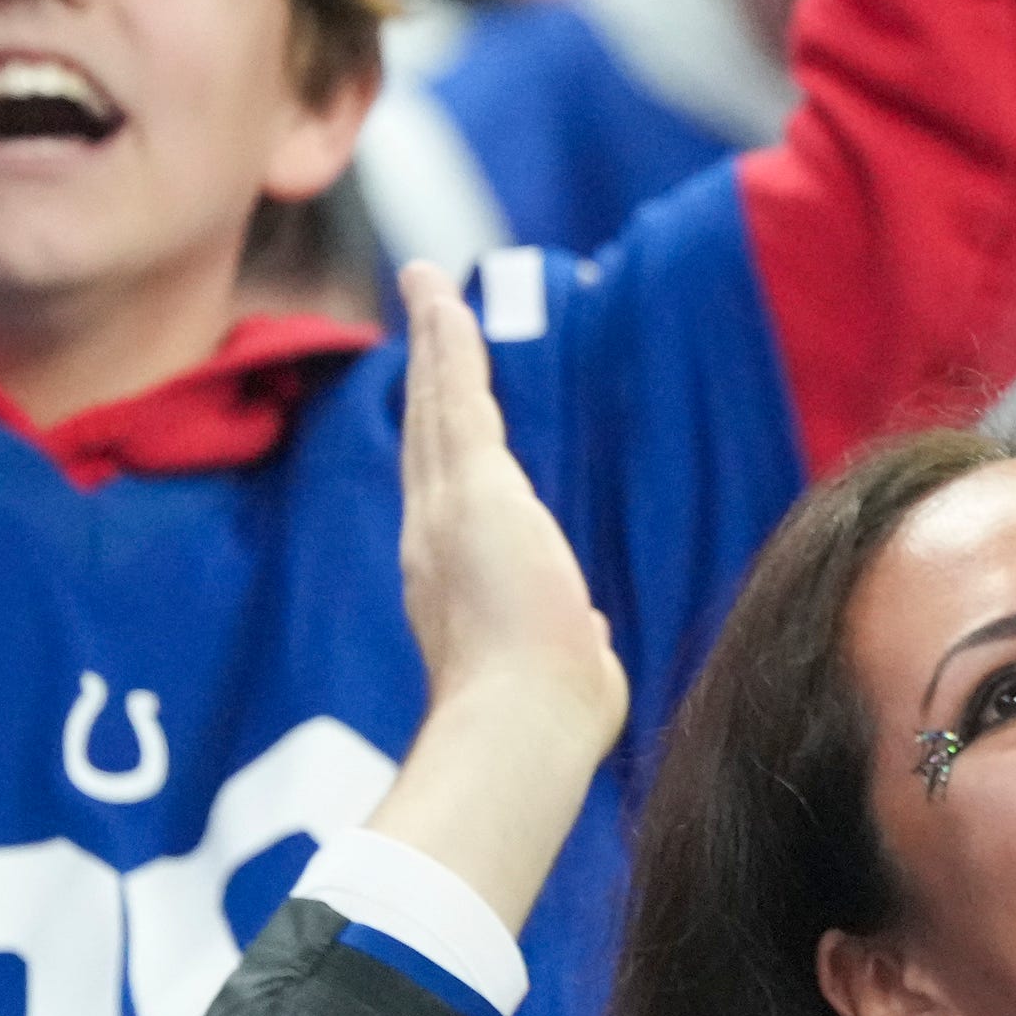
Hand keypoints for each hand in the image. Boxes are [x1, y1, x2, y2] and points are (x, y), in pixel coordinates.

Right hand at [363, 266, 625, 929]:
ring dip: (436, 342)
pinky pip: (455, 394)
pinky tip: (441, 297)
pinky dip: (444, 342)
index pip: (448, 500)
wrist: (525, 728)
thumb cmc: (550, 719)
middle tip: (424, 319)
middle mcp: (433, 540)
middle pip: (428, 438)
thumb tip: (591, 635)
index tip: (440, 415)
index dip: (441, 451)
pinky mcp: (472, 487)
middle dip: (426, 378)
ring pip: (438, 405)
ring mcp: (446, 509)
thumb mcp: (565, 666)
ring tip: (429, 287)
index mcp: (453, 584)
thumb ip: (572, 639)